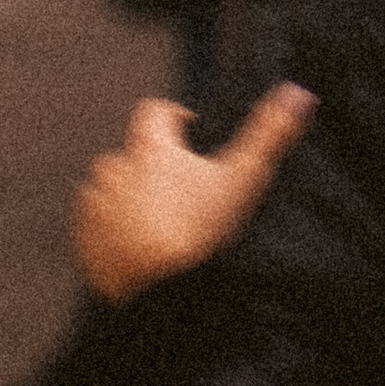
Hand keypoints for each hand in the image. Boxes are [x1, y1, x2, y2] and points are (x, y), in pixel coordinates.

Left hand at [71, 83, 314, 301]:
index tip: (190, 136)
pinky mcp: (85, 238)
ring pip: (111, 188)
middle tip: (182, 193)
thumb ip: (270, 132)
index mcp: (150, 147)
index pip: (154, 111)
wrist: (161, 292)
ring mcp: (96, 204)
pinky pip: (96, 224)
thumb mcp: (244, 179)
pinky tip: (141, 245)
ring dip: (129, 197)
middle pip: (132, 152)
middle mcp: (115, 167)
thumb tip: (299, 93)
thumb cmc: (199, 233)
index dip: (175, 119)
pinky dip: (113, 229)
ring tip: (160, 223)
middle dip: (152, 165)